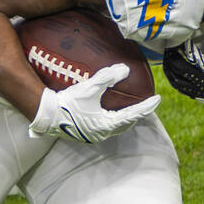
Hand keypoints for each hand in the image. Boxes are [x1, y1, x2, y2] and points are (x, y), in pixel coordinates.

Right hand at [28, 64, 160, 142]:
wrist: (46, 115)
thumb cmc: (67, 102)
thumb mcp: (89, 87)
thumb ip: (107, 77)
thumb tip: (125, 68)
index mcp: (106, 125)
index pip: (133, 115)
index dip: (147, 107)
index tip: (158, 99)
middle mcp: (102, 133)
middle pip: (127, 124)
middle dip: (138, 114)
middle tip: (147, 103)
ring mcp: (94, 135)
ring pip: (117, 127)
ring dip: (126, 118)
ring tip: (132, 108)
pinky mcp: (86, 133)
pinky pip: (107, 127)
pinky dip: (115, 119)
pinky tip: (111, 112)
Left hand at [162, 35, 203, 124]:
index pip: (180, 66)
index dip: (173, 55)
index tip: (172, 44)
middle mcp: (200, 88)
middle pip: (174, 75)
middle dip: (168, 62)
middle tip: (167, 50)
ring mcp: (201, 94)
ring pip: (177, 85)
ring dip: (171, 73)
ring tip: (169, 61)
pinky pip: (184, 90)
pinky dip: (178, 81)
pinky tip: (178, 74)